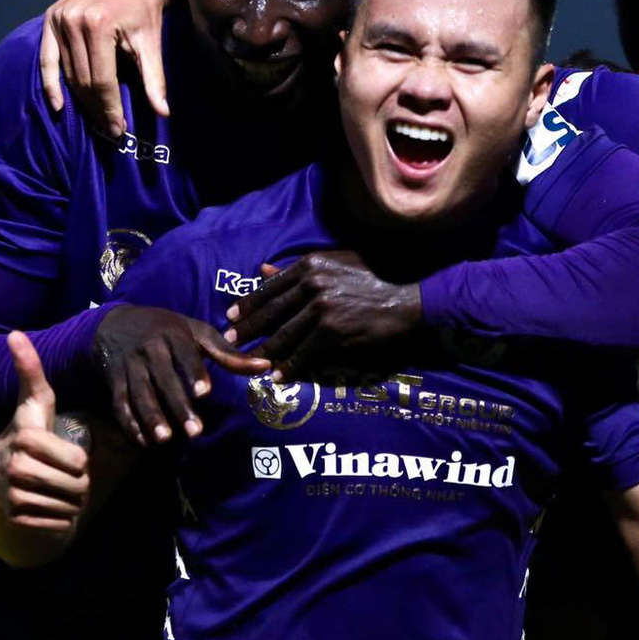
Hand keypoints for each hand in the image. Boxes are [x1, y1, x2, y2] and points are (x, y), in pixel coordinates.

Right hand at [0, 332, 91, 566]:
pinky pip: (58, 525)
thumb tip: (15, 333)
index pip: (79, 461)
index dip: (78, 461)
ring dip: (69, 503)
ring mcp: (12, 495)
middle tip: (62, 477)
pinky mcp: (14, 519)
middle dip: (77, 485)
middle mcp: (15, 466)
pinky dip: (59, 521)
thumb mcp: (31, 406)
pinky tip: (45, 508)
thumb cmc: (23, 439)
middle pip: (78, 486)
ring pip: (69, 507)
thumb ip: (30, 372)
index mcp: (26, 438)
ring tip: (54, 491)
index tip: (63, 455)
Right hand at [37, 0, 181, 138]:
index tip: (118, 128)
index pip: (101, 80)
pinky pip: (47, 57)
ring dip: (80, 99)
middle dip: (97, 107)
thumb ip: (154, 79)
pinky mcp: (52, 17)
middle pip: (82, 80)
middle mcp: (74, 20)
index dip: (109, 108)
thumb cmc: (147, 9)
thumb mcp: (151, 44)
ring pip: (67, 72)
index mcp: (98, 25)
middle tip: (110, 128)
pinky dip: (50, 82)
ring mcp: (60, 17)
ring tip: (97, 117)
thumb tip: (163, 113)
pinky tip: (58, 105)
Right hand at [94, 304, 266, 445]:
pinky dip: (129, 423)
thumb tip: (266, 366)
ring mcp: (129, 365)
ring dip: (150, 417)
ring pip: (139, 393)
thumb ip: (228, 353)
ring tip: (164, 439)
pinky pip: (119, 403)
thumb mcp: (196, 333)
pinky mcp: (114, 380)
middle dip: (177, 405)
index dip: (194, 372)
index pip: (184, 354)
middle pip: (163, 379)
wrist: (113, 323)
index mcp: (173, 334)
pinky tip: (143, 441)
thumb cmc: (166, 329)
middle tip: (194, 432)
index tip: (204, 393)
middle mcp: (149, 349)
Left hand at [223, 252, 421, 377]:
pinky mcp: (334, 332)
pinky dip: (289, 367)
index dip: (247, 304)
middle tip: (229, 342)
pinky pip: (304, 353)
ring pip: (283, 335)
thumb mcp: (336, 262)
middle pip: (270, 312)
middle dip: (246, 329)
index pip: (270, 287)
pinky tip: (277, 376)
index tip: (229, 316)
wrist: (409, 297)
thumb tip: (261, 270)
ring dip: (263, 352)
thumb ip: (298, 269)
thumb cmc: (375, 276)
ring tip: (248, 363)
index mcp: (310, 264)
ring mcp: (322, 308)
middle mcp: (313, 284)